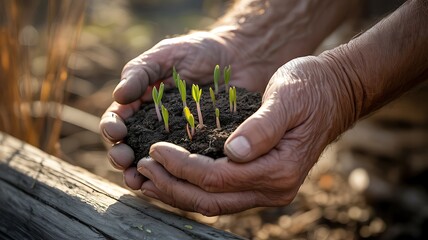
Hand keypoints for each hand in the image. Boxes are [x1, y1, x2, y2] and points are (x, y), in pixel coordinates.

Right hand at [99, 30, 280, 188]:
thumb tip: (118, 95)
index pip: (118, 119)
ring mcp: (178, 139)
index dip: (112, 128)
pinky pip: (186, 165)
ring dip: (142, 173)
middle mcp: (156, 125)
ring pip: (154, 162)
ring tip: (139, 180)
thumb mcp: (166, 54)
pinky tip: (171, 181)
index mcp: (141, 102)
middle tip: (125, 161)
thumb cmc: (199, 51)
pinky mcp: (201, 148)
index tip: (117, 132)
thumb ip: (141, 71)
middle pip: (130, 146)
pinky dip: (175, 175)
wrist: (240, 57)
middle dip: (122, 157)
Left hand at [136, 56, 357, 214]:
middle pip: (211, 200)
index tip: (155, 149)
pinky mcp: (261, 183)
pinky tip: (173, 180)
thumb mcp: (287, 99)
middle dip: (172, 187)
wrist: (335, 93)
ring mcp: (268, 190)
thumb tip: (232, 152)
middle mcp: (273, 189)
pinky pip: (221, 196)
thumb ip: (262, 127)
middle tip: (141, 169)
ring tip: (148, 179)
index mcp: (278, 169)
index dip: (182, 167)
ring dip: (178, 193)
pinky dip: (193, 190)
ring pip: (214, 205)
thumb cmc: (310, 89)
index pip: (217, 178)